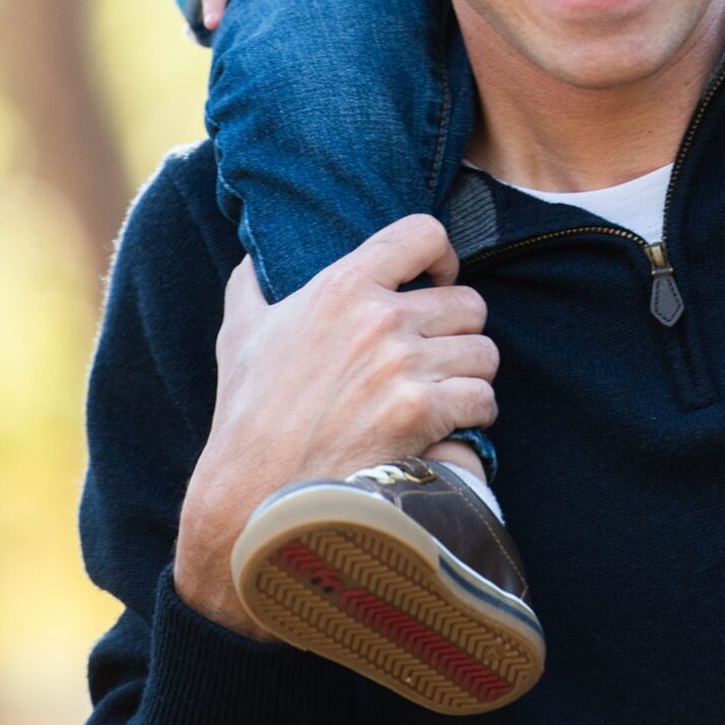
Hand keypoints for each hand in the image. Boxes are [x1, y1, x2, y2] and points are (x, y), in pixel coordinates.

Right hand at [173, 221, 499, 634]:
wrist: (253, 490)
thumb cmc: (246, 413)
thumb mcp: (241, 333)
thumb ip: (252, 285)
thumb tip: (254, 256)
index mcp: (342, 286)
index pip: (423, 233)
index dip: (442, 255)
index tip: (437, 280)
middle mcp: (381, 318)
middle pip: (470, 302)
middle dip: (459, 330)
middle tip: (439, 355)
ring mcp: (405, 366)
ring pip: (484, 352)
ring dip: (471, 375)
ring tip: (446, 391)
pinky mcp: (422, 414)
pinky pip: (482, 399)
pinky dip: (474, 415)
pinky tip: (450, 425)